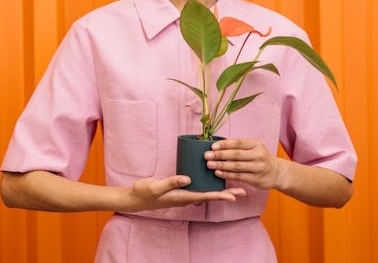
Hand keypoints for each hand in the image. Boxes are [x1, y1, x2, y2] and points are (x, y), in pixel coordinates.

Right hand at [121, 175, 245, 211]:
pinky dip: (208, 185)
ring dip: (219, 189)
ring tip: (233, 186)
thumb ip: (171, 182)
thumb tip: (188, 179)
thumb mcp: (155, 187)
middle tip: (242, 190)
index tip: (234, 195)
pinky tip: (211, 179)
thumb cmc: (144, 193)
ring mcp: (183, 194)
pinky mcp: (180, 189)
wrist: (135, 198)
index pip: (206, 196)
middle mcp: (186, 197)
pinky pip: (198, 188)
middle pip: (210, 195)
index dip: (221, 195)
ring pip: (206, 192)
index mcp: (182, 197)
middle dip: (226, 193)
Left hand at [204, 138, 279, 189]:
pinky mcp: (256, 179)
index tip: (212, 146)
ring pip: (236, 166)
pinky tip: (218, 173)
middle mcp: (258, 155)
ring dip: (221, 165)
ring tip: (209, 164)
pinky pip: (239, 176)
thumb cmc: (259, 157)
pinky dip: (227, 174)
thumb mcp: (253, 148)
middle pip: (236, 154)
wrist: (277, 172)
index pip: (238, 143)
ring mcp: (258, 168)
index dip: (225, 144)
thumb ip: (239, 147)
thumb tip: (217, 146)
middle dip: (220, 155)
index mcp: (256, 144)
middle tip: (207, 156)